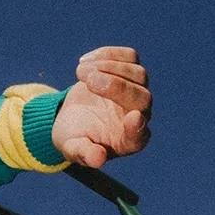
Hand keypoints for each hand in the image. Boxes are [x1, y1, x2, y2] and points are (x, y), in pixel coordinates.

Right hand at [51, 47, 150, 168]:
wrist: (72, 117)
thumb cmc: (75, 137)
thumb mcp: (74, 149)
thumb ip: (86, 155)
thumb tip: (98, 159)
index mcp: (128, 141)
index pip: (140, 136)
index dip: (138, 128)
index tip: (132, 118)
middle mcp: (139, 116)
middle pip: (143, 98)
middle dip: (117, 87)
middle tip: (88, 81)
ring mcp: (137, 91)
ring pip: (138, 73)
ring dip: (109, 67)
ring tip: (80, 72)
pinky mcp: (129, 72)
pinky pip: (130, 57)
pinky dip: (109, 54)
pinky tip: (86, 61)